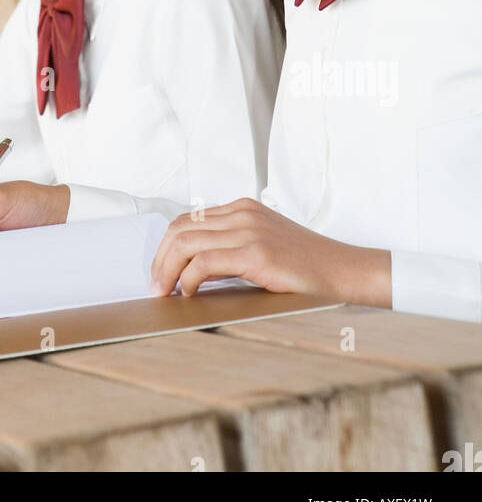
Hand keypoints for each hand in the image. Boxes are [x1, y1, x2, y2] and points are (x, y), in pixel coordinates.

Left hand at [150, 197, 391, 305]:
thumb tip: (192, 269)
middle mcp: (243, 213)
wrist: (345, 271)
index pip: (188, 220)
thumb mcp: (265, 243)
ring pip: (187, 243)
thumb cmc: (307, 266)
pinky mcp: (256, 253)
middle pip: (180, 228)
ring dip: (168, 270)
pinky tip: (189, 293)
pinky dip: (188, 279)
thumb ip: (232, 246)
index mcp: (243, 208)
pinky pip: (204, 263)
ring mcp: (249, 230)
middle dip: (160, 258)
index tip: (160, 270)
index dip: (167, 246)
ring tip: (165, 292)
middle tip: (155, 285)